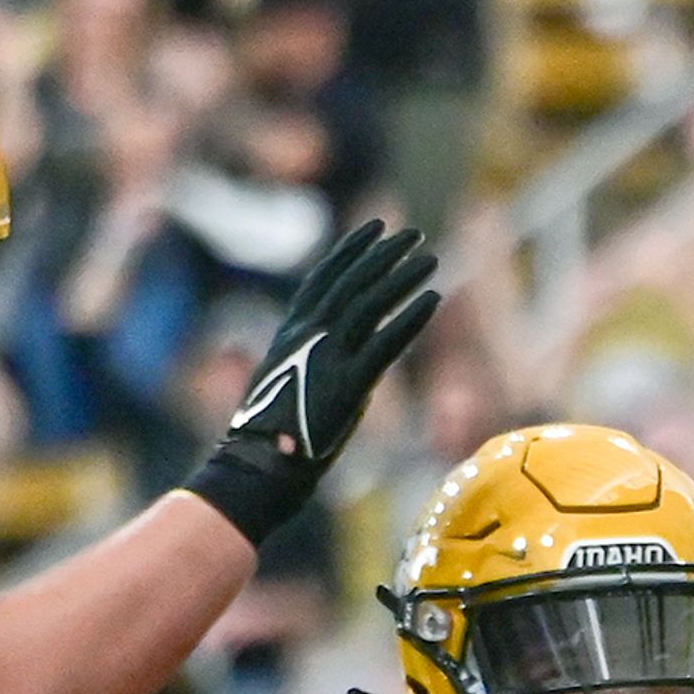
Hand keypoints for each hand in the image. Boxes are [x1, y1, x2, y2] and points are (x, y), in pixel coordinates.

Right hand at [184, 218, 441, 544]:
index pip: (324, 278)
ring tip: (430, 258)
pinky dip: (410, 318)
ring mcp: (329, 357)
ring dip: (402, 277)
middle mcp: (309, 335)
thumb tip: (347, 355)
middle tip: (413, 235)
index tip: (376, 228)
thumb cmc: (274, 434)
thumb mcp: (288, 381)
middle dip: (384, 254)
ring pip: (370, 303)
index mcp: (292, 332)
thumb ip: (314, 358)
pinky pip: (385, 343)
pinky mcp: (349, 385)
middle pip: (352, 281)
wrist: (261, 466)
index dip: (351, 249)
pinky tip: (433, 299)